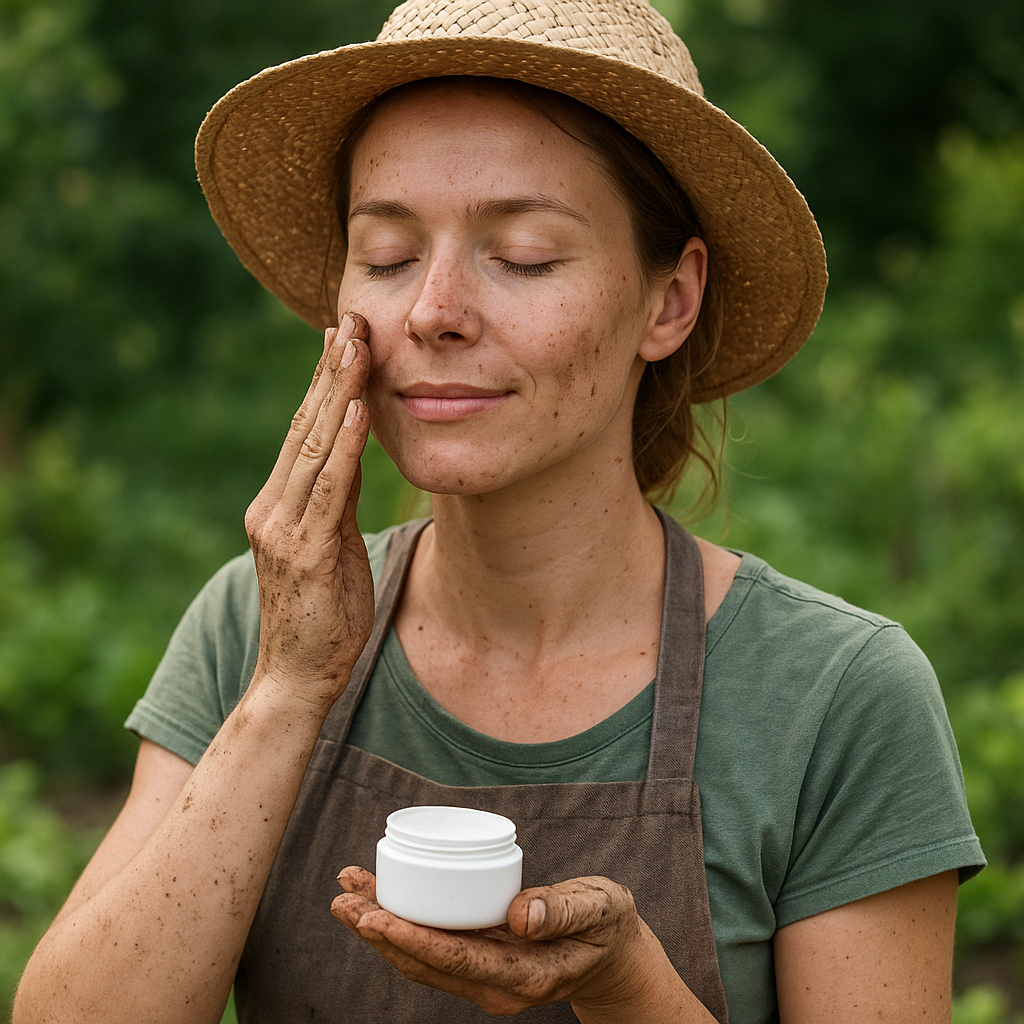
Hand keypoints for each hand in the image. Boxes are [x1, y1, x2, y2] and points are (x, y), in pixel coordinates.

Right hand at [244, 311, 373, 708]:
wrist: (296, 678)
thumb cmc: (320, 616)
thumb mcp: (331, 548)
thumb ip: (336, 502)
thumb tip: (354, 455)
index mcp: (278, 506)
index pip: (302, 432)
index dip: (323, 384)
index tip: (342, 338)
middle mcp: (272, 508)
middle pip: (303, 426)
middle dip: (329, 371)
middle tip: (350, 319)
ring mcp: (282, 528)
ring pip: (311, 446)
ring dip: (337, 392)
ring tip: (354, 344)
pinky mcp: (302, 552)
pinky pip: (328, 489)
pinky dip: (342, 447)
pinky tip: (358, 410)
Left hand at [331, 866, 658, 1017]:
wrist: (612, 953)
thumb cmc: (607, 924)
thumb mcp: (599, 909)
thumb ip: (562, 911)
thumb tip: (519, 914)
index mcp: (525, 977)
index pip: (456, 960)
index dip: (411, 939)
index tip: (374, 916)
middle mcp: (495, 987)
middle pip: (424, 963)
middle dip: (379, 933)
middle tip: (342, 900)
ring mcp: (484, 980)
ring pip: (420, 959)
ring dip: (380, 928)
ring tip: (345, 893)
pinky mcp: (478, 964)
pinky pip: (431, 948)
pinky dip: (400, 922)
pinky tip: (377, 898)